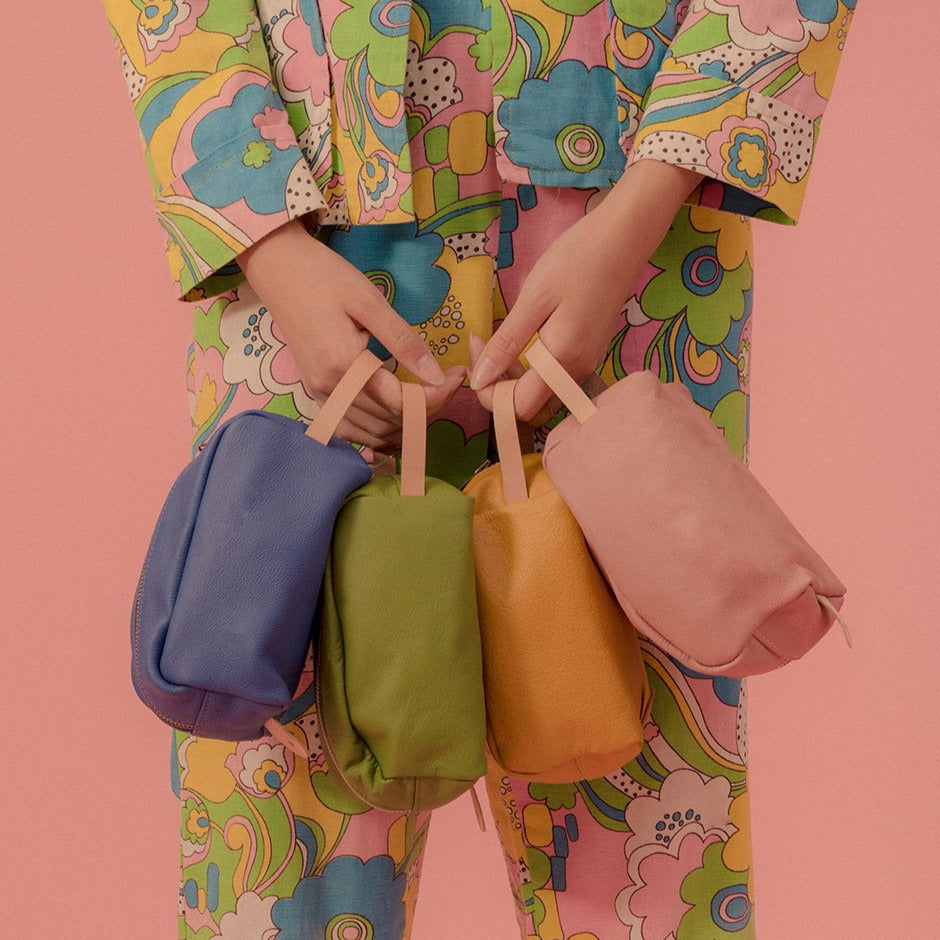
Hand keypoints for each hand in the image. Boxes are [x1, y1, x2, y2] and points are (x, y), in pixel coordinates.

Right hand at [238, 219, 466, 450]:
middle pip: (389, 422)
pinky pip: (349, 429)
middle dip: (426, 410)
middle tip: (447, 385)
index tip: (458, 376)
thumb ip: (403, 341)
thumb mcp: (370, 301)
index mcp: (344, 364)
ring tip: (427, 399)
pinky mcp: (315, 393)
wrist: (279, 271)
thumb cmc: (324, 277)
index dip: (436, 397)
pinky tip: (395, 421)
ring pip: (371, 433)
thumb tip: (435, 375)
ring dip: (404, 425)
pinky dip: (376, 432)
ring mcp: (319, 394)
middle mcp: (329, 388)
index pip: (401, 402)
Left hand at [468, 159, 703, 420]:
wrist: (623, 239)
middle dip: (500, 388)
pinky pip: (553, 380)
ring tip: (501, 341)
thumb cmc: (576, 260)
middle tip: (484, 346)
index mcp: (562, 362)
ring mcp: (586, 365)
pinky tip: (522, 340)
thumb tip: (479, 379)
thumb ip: (506, 343)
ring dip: (514, 379)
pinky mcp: (588, 355)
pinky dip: (531, 370)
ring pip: (541, 395)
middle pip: (529, 408)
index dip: (489, 393)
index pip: (517, 408)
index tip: (477, 356)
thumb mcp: (533, 299)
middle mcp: (577, 373)